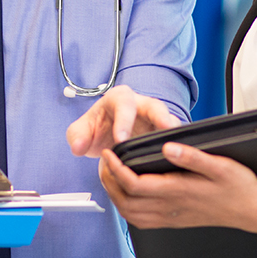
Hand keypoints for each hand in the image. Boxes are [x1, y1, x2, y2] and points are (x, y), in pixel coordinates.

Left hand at [66, 85, 182, 157]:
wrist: (106, 136)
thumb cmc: (97, 128)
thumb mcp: (81, 131)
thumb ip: (77, 136)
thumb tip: (78, 146)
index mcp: (119, 98)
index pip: (124, 105)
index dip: (123, 121)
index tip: (120, 139)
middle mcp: (141, 105)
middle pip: (155, 106)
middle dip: (161, 116)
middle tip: (166, 128)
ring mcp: (156, 119)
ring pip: (169, 121)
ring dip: (174, 133)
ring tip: (179, 146)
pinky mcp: (163, 134)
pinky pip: (173, 138)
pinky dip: (177, 147)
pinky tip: (179, 159)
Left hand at [99, 143, 256, 230]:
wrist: (253, 213)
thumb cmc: (240, 187)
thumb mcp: (221, 165)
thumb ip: (193, 156)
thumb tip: (168, 147)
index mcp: (178, 191)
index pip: (134, 184)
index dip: (116, 169)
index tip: (109, 153)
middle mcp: (170, 208)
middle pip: (125, 202)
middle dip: (108, 182)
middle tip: (103, 162)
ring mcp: (171, 218)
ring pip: (130, 214)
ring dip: (114, 195)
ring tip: (110, 175)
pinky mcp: (173, 222)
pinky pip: (141, 221)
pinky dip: (126, 208)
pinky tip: (127, 194)